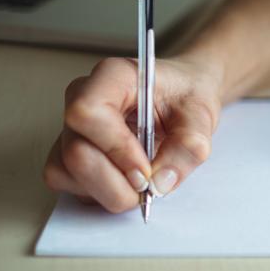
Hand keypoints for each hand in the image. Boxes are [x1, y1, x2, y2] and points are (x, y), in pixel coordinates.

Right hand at [42, 55, 223, 212]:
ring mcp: (73, 127)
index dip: (115, 148)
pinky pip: (69, 183)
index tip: (146, 171)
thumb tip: (161, 183)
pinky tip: (127, 181)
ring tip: (142, 181)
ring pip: (68, 172)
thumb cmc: (185, 95)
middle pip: (76, 152)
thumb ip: (188, 146)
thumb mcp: (202, 115)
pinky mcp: (70, 152)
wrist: (182, 96)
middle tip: (149, 185)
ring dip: (109, 190)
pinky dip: (100, 193)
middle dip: (116, 181)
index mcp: (113, 77)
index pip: (89, 113)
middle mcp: (84, 99)